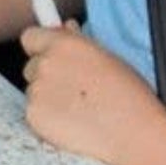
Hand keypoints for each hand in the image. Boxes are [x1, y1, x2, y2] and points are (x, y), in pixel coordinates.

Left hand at [20, 24, 165, 164]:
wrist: (134, 135)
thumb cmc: (130, 97)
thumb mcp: (109, 59)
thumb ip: (79, 42)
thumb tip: (64, 29)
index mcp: (65, 44)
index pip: (31, 37)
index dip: (42, 48)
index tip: (51, 57)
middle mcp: (46, 64)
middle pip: (31, 66)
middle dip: (46, 76)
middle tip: (74, 91)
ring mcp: (37, 91)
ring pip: (33, 92)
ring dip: (48, 99)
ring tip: (80, 111)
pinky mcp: (34, 117)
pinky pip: (34, 113)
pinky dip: (48, 119)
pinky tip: (73, 124)